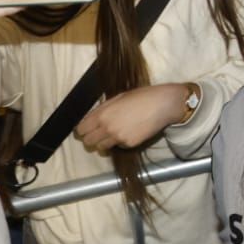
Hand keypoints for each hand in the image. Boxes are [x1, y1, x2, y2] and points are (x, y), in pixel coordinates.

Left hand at [74, 84, 191, 153]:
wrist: (163, 104)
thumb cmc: (142, 96)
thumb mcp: (118, 97)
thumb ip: (102, 109)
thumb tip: (91, 119)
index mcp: (102, 114)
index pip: (80, 130)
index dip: (82, 129)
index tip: (86, 128)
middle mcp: (107, 128)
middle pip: (88, 142)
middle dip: (91, 137)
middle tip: (98, 132)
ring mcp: (118, 138)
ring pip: (101, 147)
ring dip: (104, 141)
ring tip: (114, 132)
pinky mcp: (129, 144)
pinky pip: (117, 146)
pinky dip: (119, 142)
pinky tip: (129, 132)